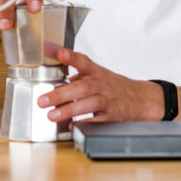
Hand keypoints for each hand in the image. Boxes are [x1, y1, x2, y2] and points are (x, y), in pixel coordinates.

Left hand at [37, 49, 163, 122]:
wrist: (138, 99)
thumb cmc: (111, 86)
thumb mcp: (96, 75)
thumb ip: (76, 76)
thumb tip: (54, 80)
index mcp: (96, 72)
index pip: (83, 61)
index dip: (72, 57)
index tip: (60, 53)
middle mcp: (101, 85)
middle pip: (82, 87)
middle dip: (61, 94)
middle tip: (42, 100)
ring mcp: (108, 101)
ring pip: (90, 104)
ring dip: (69, 110)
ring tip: (52, 116)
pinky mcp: (112, 116)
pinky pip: (99, 121)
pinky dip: (85, 124)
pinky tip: (72, 127)